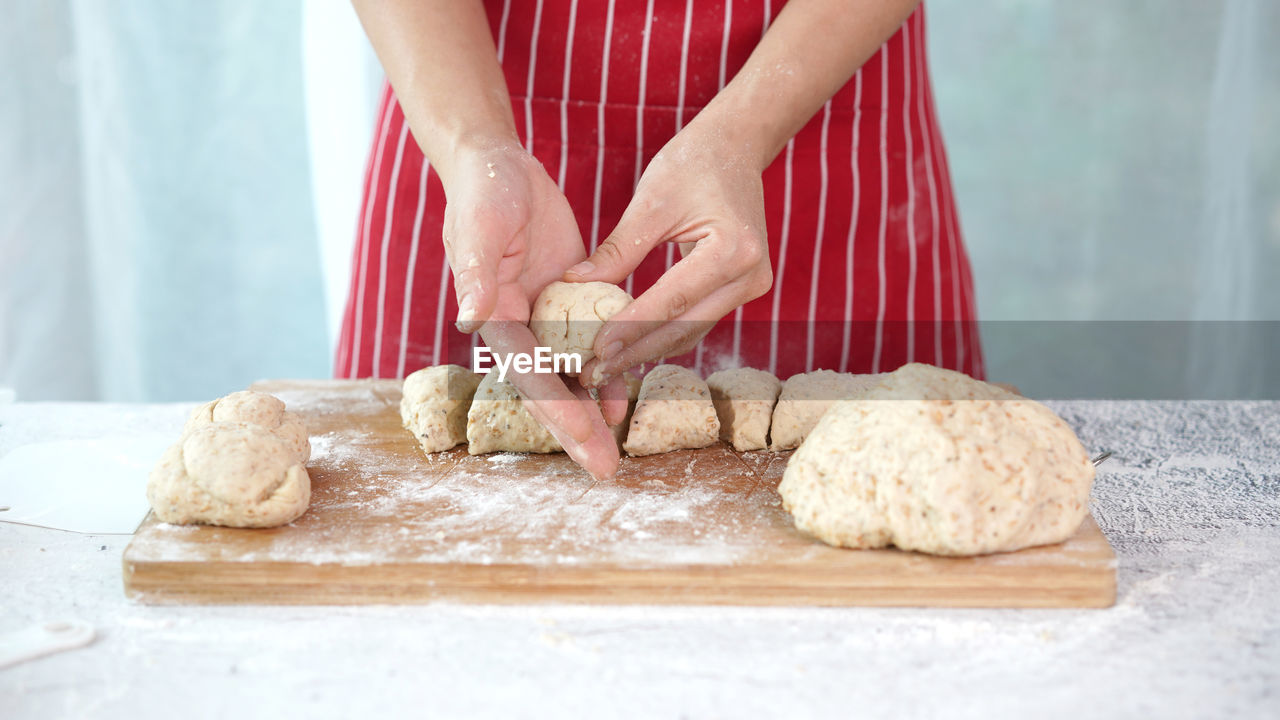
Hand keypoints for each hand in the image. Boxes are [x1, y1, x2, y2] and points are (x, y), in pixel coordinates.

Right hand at [440, 144, 626, 478]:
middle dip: (575, 430)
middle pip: (548, 390)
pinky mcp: (568, 302)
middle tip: (604, 469)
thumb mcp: (479, 227)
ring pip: (569, 376)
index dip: (554, 408)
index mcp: (494, 318)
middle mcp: (518, 328)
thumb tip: (471, 316)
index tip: (581, 437)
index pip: (526, 375)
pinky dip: (607, 371)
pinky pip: (590, 345)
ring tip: (616, 449)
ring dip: (591, 412)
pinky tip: (625, 399)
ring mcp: (544, 319)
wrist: (497, 164)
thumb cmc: (483, 191)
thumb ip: (476, 272)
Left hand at [564, 129, 772, 385]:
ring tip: (604, 368)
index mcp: (733, 249)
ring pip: (691, 331)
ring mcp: (752, 285)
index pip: (672, 300)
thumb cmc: (692, 163)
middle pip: (684, 327)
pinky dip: (663, 333)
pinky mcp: (743, 289)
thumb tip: (575, 284)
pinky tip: (630, 349)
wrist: (736, 148)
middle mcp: (751, 275)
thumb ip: (617, 249)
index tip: (595, 350)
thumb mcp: (651, 200)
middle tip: (593, 374)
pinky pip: (698, 319)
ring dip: (647, 350)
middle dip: (635, 352)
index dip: (631, 328)